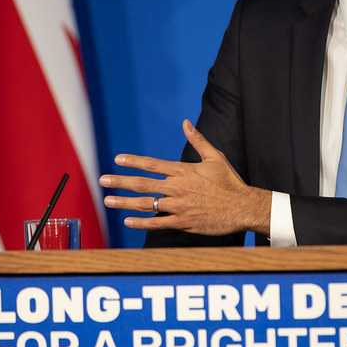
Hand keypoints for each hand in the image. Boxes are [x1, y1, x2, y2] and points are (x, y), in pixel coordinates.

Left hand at [100, 120, 271, 235]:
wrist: (243, 207)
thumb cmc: (230, 182)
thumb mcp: (215, 157)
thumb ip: (198, 140)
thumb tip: (185, 123)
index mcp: (184, 171)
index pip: (152, 164)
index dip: (133, 162)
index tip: (118, 159)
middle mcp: (178, 188)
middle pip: (143, 184)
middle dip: (120, 182)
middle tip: (103, 180)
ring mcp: (179, 206)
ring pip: (146, 203)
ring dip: (125, 202)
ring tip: (108, 200)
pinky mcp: (183, 223)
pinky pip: (157, 223)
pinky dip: (141, 223)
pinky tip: (128, 221)